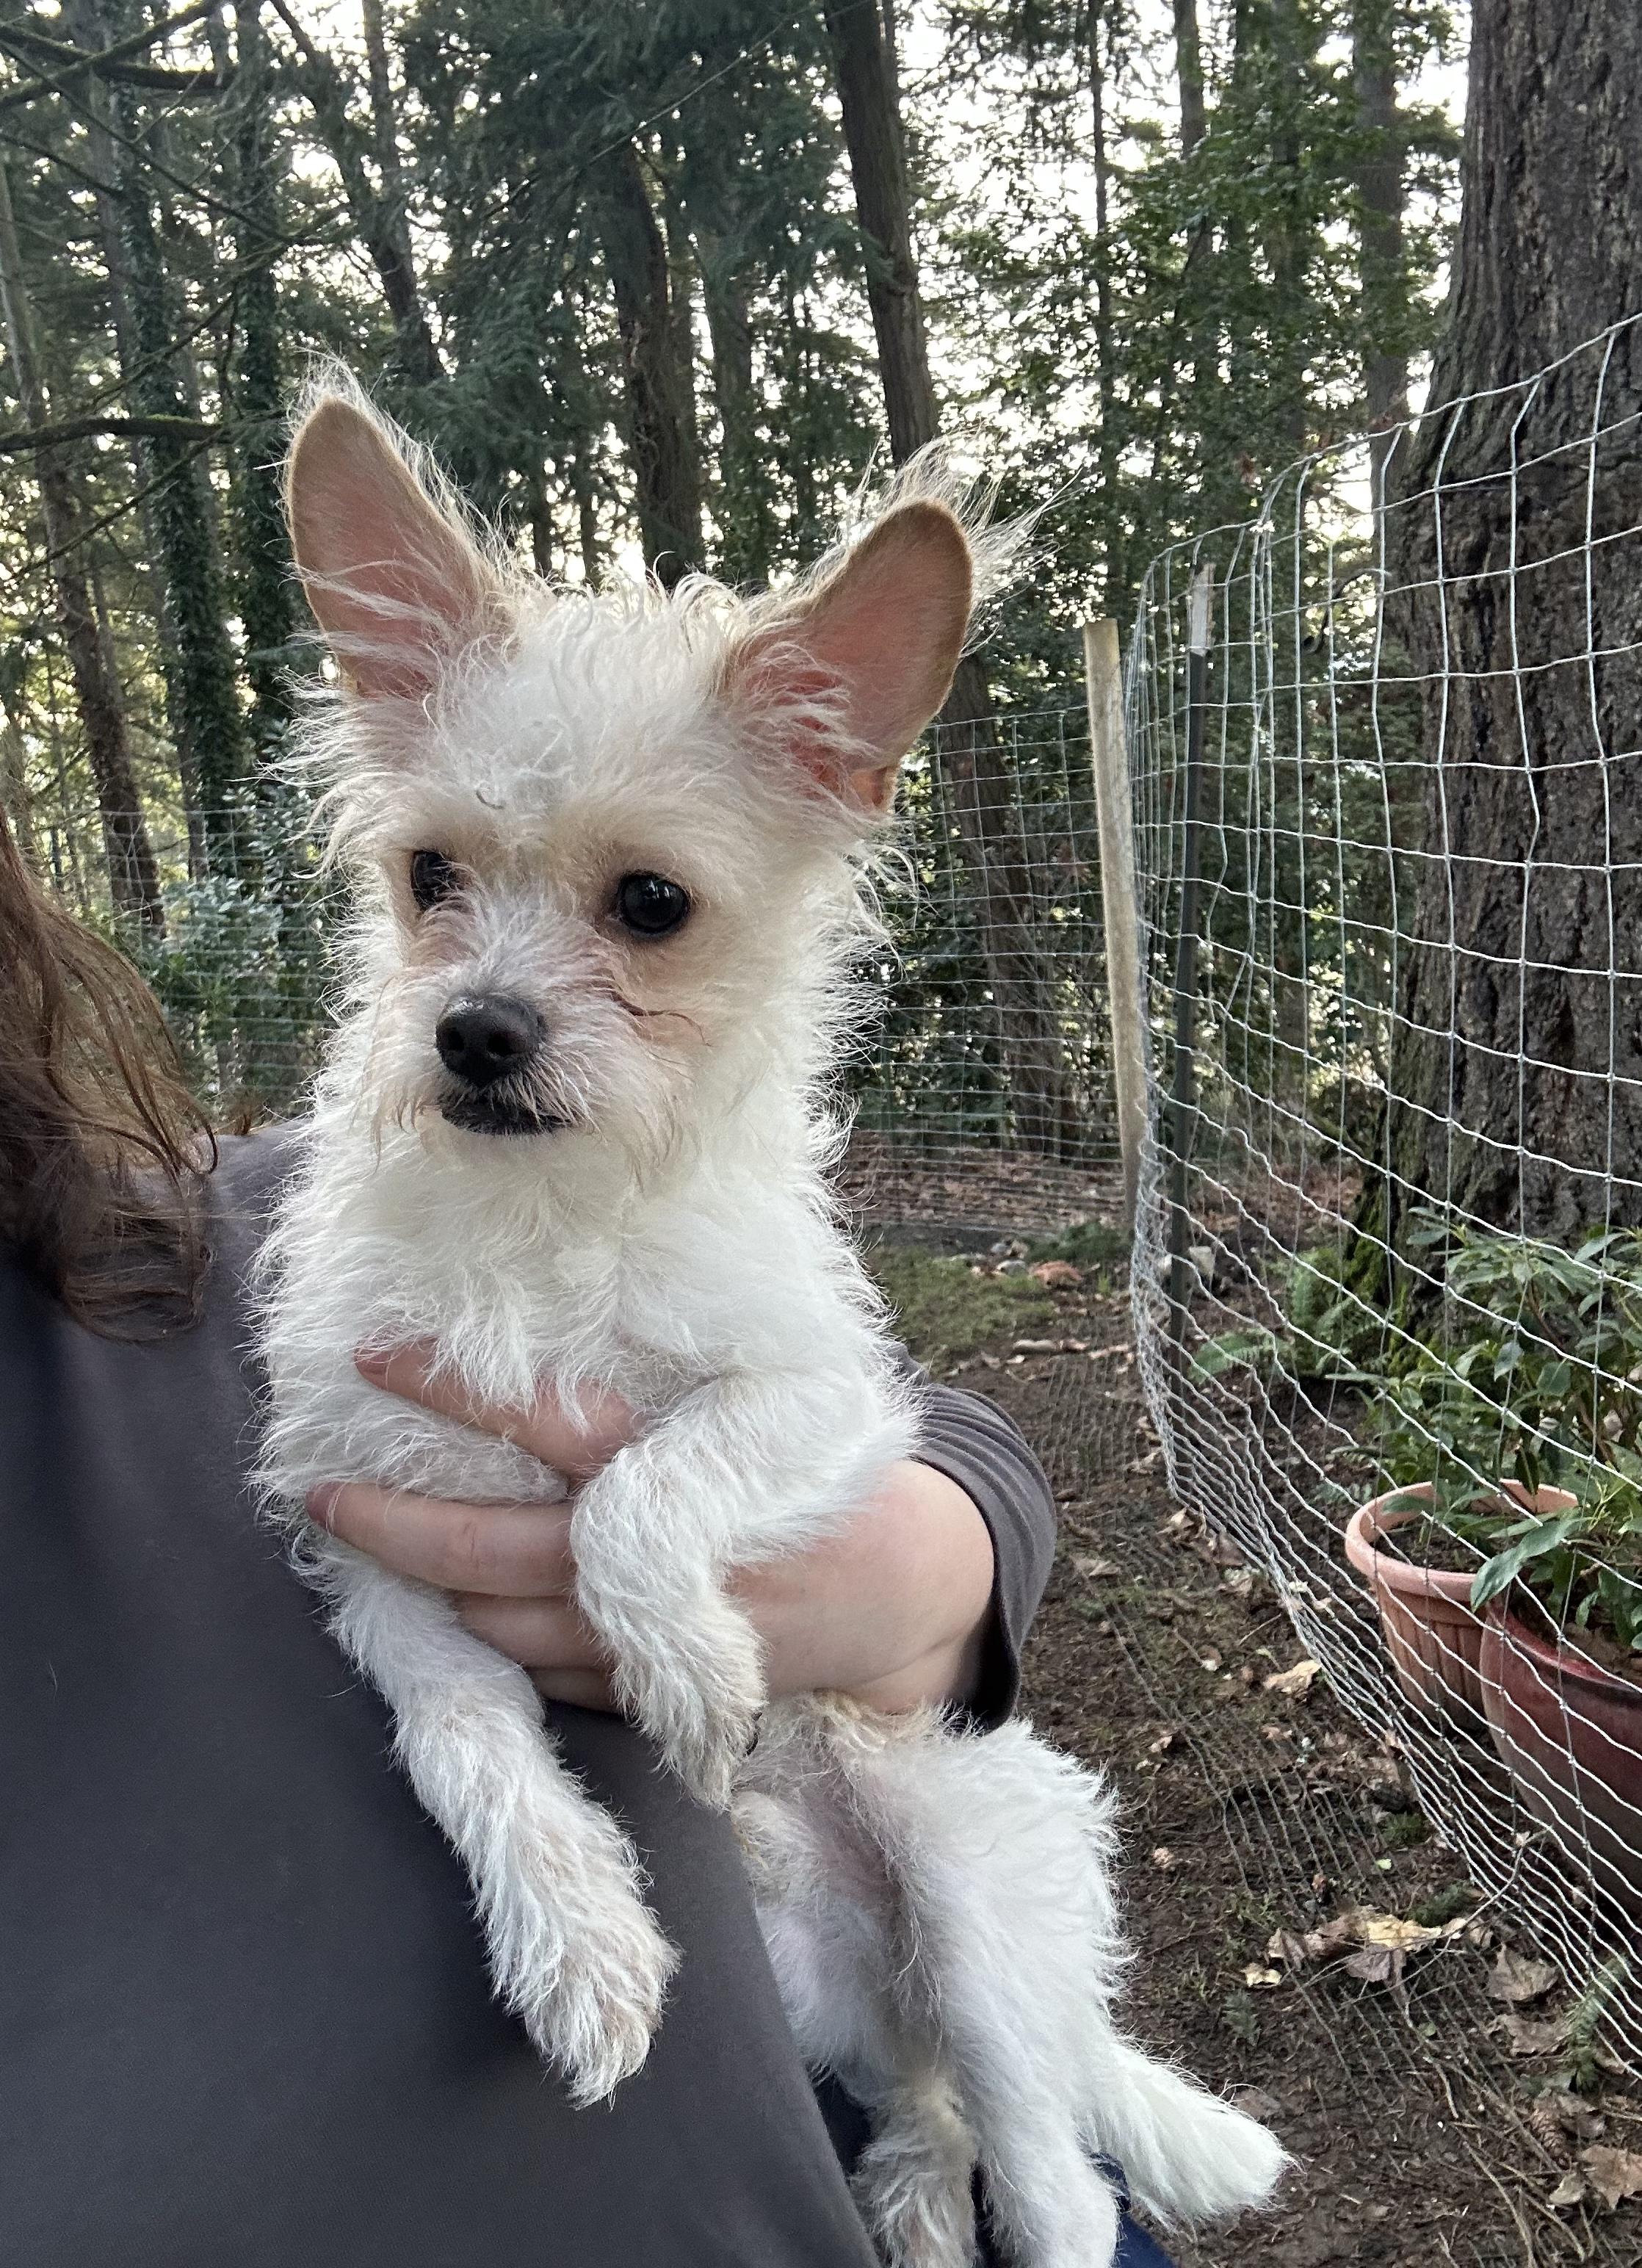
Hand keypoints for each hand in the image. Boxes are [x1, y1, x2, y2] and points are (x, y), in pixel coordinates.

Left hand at [308, 1346, 997, 1715]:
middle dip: (386, 1523)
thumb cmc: (819, 1478)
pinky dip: (493, 1641)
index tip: (372, 1354)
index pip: (543, 1422)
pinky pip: (544, 1674)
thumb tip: (527, 1374)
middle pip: (488, 1549)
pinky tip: (452, 1604)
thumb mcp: (753, 1414)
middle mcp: (651, 1560)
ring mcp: (644, 1640)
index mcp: (679, 1470)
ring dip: (427, 1588)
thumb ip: (649, 1406)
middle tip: (317, 1491)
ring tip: (366, 1543)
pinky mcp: (649, 1692)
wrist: (902, 1592)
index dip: (449, 1389)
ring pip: (499, 1623)